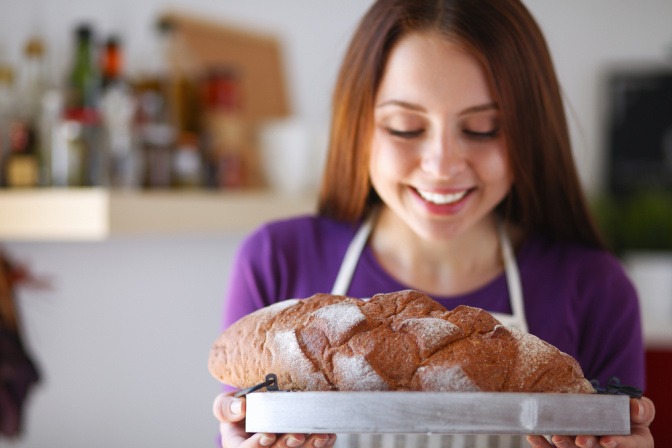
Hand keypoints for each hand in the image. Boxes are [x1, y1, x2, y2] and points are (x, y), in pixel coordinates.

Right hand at [213, 392, 336, 447]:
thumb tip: (241, 407)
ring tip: (320, 436)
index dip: (257, 445)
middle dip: (286, 445)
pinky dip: (320, 445)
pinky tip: (328, 437)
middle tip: (298, 435)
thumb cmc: (238, 407)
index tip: (268, 435)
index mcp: (238, 445)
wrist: (253, 407)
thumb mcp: (226, 404)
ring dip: (309, 446)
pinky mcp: (295, 447)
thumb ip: (226, 407)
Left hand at [526, 396, 654, 447]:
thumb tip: (636, 407)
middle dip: (588, 445)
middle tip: (579, 440)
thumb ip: (642, 409)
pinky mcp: (568, 446)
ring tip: (556, 437)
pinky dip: (543, 444)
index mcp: (632, 443)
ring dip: (565, 445)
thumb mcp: (639, 410)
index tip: (607, 441)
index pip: (627, 445)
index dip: (617, 443)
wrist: (609, 411)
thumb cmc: (627, 412)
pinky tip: (534, 436)